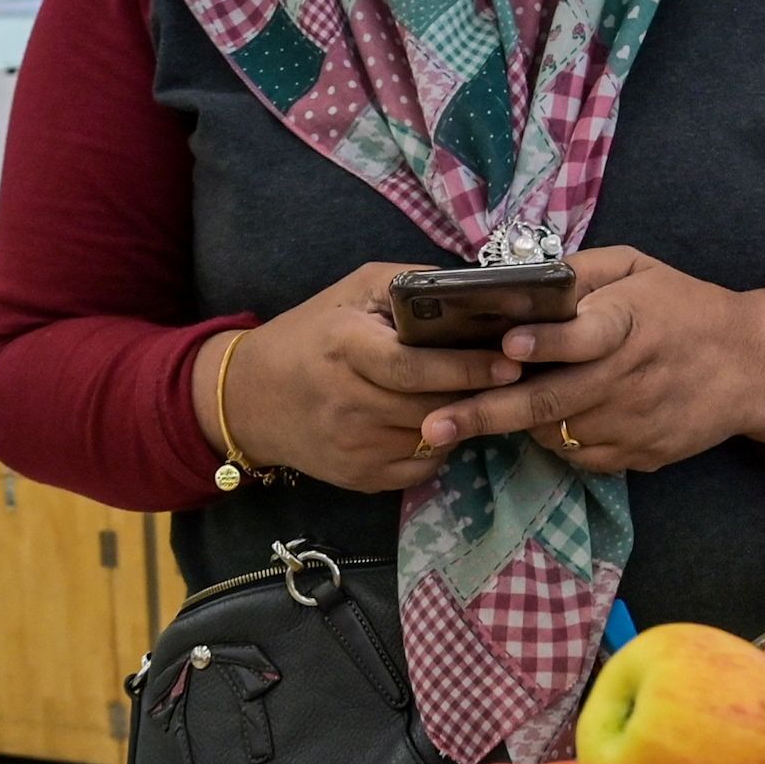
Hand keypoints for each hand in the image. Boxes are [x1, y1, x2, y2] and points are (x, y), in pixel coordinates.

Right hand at [215, 261, 529, 495]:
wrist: (250, 398)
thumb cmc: (311, 334)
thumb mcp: (353, 291)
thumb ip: (409, 285)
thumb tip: (475, 289)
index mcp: (345, 349)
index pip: (413, 366)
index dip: (465, 366)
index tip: (508, 363)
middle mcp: (348, 404)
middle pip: (431, 407)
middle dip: (477, 394)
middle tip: (513, 379)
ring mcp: (354, 448)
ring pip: (434, 439)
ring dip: (463, 420)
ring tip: (479, 395)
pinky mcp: (360, 478)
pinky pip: (422, 468)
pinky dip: (440, 445)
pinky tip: (441, 421)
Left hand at [414, 247, 764, 473]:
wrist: (752, 367)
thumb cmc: (684, 308)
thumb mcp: (638, 269)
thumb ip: (580, 273)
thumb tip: (517, 280)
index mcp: (633, 321)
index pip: (586, 335)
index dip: (546, 343)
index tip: (506, 348)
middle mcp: (632, 377)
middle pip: (552, 401)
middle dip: (486, 414)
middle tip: (434, 425)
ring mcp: (635, 423)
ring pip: (555, 432)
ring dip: (513, 423)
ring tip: (470, 414)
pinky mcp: (640, 455)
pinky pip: (579, 453)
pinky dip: (553, 438)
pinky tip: (546, 418)